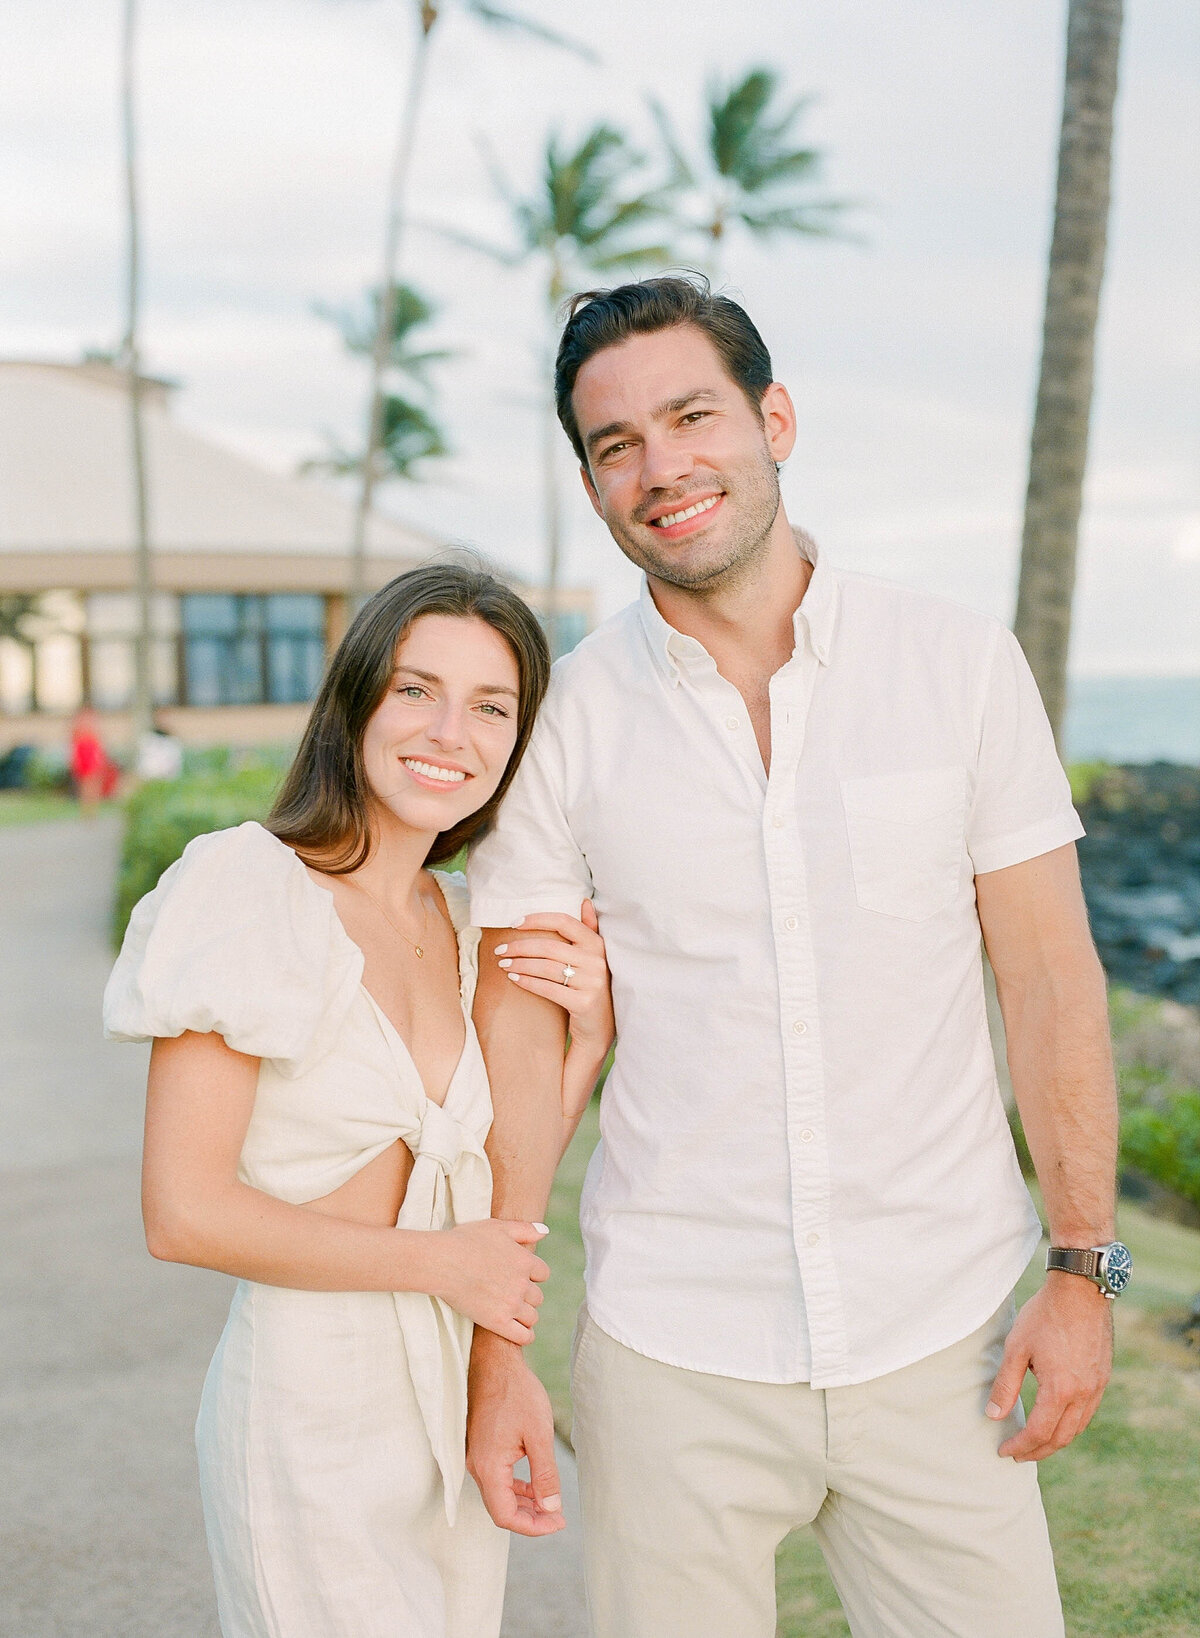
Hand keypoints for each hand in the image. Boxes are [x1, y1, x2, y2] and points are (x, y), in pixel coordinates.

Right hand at [427, 1219, 548, 1344]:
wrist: (443, 1262)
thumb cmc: (466, 1241)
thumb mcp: (497, 1227)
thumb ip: (525, 1229)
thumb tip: (545, 1232)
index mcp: (525, 1261)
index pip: (543, 1274)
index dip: (532, 1275)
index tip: (518, 1276)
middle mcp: (522, 1284)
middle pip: (538, 1297)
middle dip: (527, 1295)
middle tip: (509, 1293)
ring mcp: (511, 1304)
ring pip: (532, 1316)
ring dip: (525, 1314)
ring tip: (511, 1311)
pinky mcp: (498, 1322)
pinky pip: (524, 1336)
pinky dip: (525, 1335)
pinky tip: (518, 1331)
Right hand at [468, 1331, 565, 1536]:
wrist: (495, 1362)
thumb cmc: (517, 1393)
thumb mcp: (539, 1434)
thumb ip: (545, 1475)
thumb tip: (551, 1509)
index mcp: (488, 1466)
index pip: (505, 1516)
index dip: (533, 1527)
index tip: (558, 1522)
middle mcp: (476, 1466)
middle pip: (500, 1509)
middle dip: (530, 1519)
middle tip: (558, 1518)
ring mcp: (476, 1457)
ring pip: (498, 1495)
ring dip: (524, 1504)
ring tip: (550, 1505)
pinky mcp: (480, 1448)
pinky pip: (496, 1479)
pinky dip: (515, 1488)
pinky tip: (533, 1485)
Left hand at [494, 902, 614, 1053]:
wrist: (600, 1026)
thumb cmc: (590, 986)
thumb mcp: (594, 957)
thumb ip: (590, 929)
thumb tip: (584, 901)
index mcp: (597, 944)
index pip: (563, 922)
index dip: (537, 919)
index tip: (514, 923)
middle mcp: (596, 961)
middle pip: (549, 947)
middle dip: (520, 947)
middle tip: (500, 950)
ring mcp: (592, 983)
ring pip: (546, 967)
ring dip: (520, 964)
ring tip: (503, 965)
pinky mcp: (583, 1003)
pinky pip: (548, 988)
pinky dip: (527, 982)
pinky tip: (514, 979)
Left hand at [986, 1274, 1113, 1459]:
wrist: (1080, 1291)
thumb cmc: (1045, 1316)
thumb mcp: (1016, 1348)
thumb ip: (1005, 1386)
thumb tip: (993, 1416)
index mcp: (1060, 1390)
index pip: (1039, 1432)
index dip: (1020, 1445)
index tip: (1004, 1451)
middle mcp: (1083, 1394)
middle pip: (1061, 1437)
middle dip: (1038, 1450)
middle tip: (1018, 1454)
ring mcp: (1097, 1387)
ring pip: (1077, 1428)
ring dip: (1056, 1440)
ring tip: (1036, 1443)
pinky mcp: (1102, 1377)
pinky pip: (1087, 1412)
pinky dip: (1071, 1424)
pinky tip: (1058, 1420)